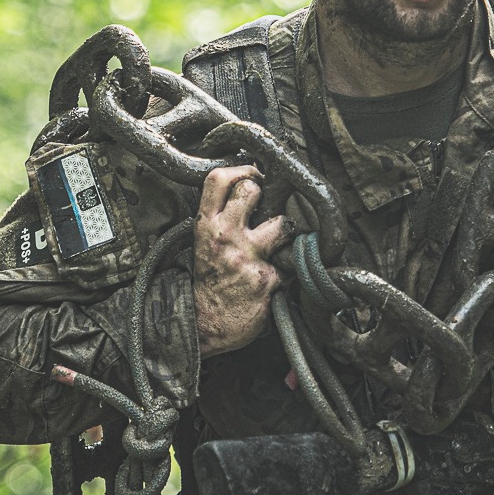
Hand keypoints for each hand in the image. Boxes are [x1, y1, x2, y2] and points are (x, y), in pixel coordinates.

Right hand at [193, 165, 286, 357]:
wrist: (204, 325)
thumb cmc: (207, 283)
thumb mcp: (202, 244)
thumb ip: (220, 220)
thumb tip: (246, 194)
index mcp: (206, 227)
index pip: (219, 179)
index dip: (242, 169)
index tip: (253, 175)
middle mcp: (225, 237)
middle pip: (252, 190)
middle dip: (266, 194)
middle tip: (267, 209)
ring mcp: (247, 257)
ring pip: (282, 223)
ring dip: (285, 232)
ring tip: (278, 244)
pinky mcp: (267, 278)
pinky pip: (290, 262)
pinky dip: (288, 268)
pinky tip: (276, 276)